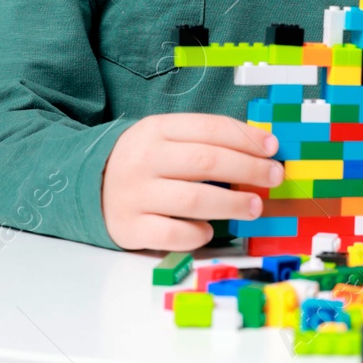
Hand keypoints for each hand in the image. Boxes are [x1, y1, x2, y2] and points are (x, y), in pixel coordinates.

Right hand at [102, 113, 282, 250]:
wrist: (88, 186)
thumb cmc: (143, 162)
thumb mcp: (164, 138)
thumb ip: (203, 141)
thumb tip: (259, 151)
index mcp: (156, 130)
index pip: (209, 128)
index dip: (246, 137)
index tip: (273, 147)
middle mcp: (144, 160)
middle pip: (206, 162)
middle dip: (248, 169)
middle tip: (274, 177)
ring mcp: (136, 195)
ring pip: (193, 200)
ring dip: (232, 204)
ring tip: (255, 207)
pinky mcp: (130, 228)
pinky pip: (172, 234)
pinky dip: (196, 234)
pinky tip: (208, 230)